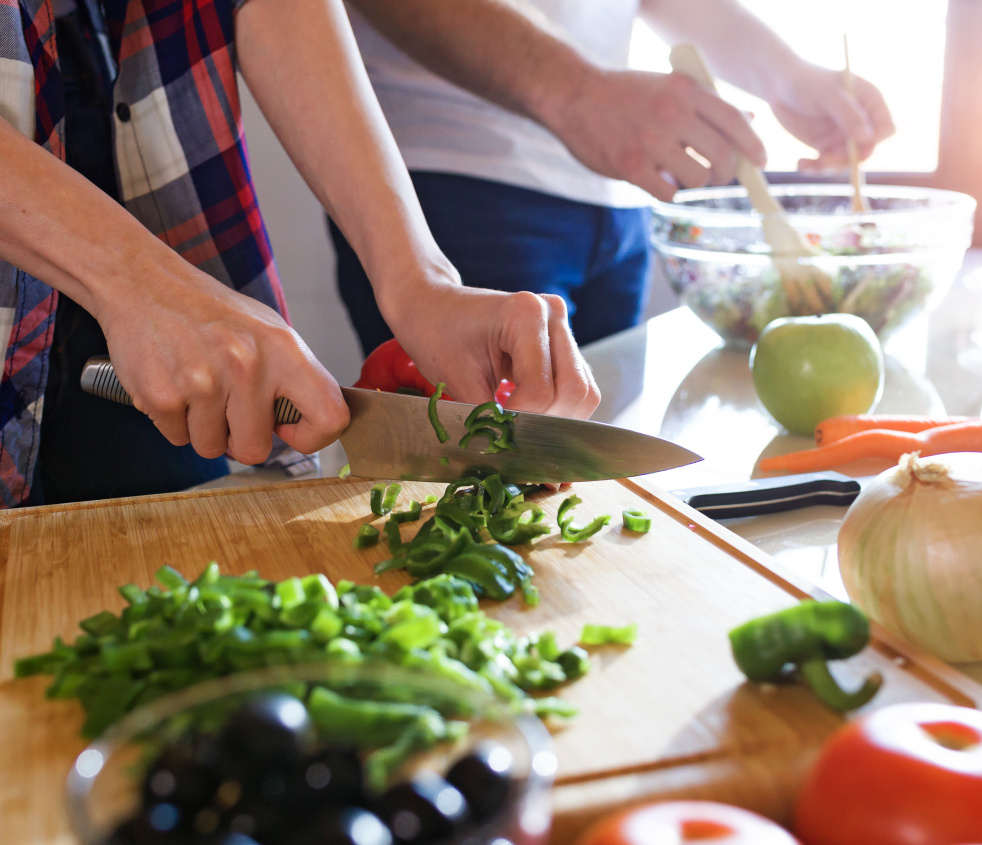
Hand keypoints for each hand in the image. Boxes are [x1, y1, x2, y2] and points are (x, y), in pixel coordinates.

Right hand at [95, 258, 348, 464]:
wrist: (145, 284)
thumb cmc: (212, 313)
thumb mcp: (269, 331)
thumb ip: (294, 378)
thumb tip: (310, 424)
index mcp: (284, 350)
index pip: (330, 417)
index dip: (312, 437)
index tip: (290, 429)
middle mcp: (247, 366)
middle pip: (255, 450)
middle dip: (240, 439)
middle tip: (229, 407)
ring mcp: (202, 383)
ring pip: (211, 448)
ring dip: (204, 429)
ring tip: (198, 388)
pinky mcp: (161, 396)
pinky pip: (177, 438)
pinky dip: (175, 421)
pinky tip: (175, 385)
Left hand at [377, 270, 599, 418]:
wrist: (432, 306)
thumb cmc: (436, 334)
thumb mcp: (455, 379)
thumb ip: (488, 417)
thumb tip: (509, 454)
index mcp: (526, 314)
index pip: (541, 390)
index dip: (522, 421)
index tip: (497, 434)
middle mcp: (552, 314)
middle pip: (575, 390)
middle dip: (547, 423)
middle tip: (514, 436)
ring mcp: (561, 326)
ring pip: (583, 391)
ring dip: (557, 417)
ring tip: (521, 426)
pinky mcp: (562, 342)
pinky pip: (576, 385)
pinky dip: (558, 407)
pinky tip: (529, 414)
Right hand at [547, 67, 766, 200]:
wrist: (574, 96)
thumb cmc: (625, 94)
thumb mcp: (668, 87)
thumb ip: (707, 105)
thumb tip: (750, 122)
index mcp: (685, 90)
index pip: (734, 120)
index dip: (753, 144)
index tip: (762, 161)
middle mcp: (672, 114)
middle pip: (722, 156)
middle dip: (726, 172)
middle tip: (717, 175)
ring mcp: (651, 142)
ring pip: (698, 178)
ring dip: (694, 182)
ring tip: (680, 174)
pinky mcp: (631, 166)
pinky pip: (668, 193)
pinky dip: (668, 192)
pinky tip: (658, 181)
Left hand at [768, 62, 894, 171]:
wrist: (780, 85)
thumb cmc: (807, 82)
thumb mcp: (828, 95)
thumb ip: (848, 114)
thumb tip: (867, 138)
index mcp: (870, 102)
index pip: (885, 129)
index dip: (874, 141)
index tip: (855, 146)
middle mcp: (859, 121)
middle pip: (865, 150)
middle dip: (847, 159)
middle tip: (824, 160)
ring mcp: (842, 135)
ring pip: (845, 162)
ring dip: (828, 167)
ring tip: (807, 164)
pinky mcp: (825, 145)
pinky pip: (825, 164)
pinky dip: (814, 168)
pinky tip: (800, 164)